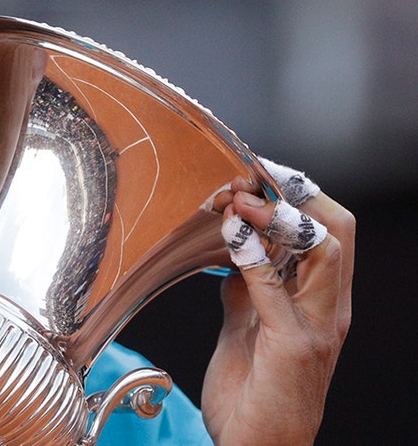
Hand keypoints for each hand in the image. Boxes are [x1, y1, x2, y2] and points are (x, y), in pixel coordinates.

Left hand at [200, 163, 354, 444]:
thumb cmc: (252, 396)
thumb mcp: (246, 327)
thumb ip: (247, 289)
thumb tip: (233, 251)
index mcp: (321, 302)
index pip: (330, 229)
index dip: (296, 193)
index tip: (254, 173)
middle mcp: (329, 310)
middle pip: (337, 228)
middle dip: (294, 191)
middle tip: (249, 175)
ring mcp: (316, 327)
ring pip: (325, 249)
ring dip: (278, 215)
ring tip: (240, 198)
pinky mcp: (291, 345)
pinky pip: (276, 287)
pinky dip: (252, 254)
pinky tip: (230, 234)